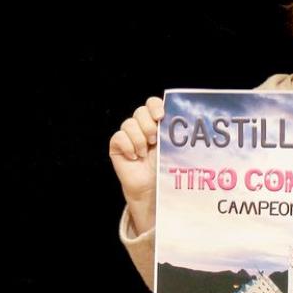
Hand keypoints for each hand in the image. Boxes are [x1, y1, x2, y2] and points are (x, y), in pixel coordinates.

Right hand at [108, 96, 164, 233]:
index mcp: (155, 123)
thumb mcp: (169, 147)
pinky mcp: (117, 145)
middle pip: (140, 111)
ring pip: (129, 124)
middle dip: (148, 125)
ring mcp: (128, 135)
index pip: (152, 104)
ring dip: (139, 140)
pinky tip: (134, 157)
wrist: (151, 188)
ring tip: (144, 153)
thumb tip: (175, 118)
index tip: (161, 116)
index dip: (155, 106)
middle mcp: (141, 126)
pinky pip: (119, 137)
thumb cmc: (163, 168)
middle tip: (154, 140)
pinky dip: (128, 147)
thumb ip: (169, 132)